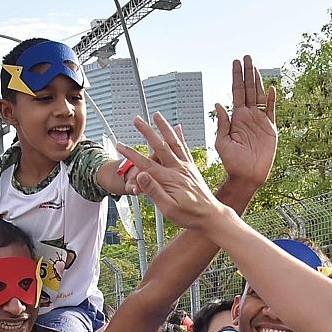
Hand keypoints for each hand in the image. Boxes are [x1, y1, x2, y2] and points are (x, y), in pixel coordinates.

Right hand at [115, 114, 226, 231]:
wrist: (211, 216)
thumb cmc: (190, 216)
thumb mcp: (168, 209)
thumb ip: (154, 191)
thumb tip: (141, 176)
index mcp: (169, 180)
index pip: (145, 164)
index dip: (131, 154)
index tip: (120, 145)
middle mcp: (178, 169)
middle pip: (159, 146)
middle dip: (146, 131)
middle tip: (137, 120)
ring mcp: (186, 166)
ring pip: (173, 141)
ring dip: (164, 127)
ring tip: (157, 116)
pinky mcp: (192, 167)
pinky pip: (185, 148)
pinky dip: (180, 136)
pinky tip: (177, 128)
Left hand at [213, 55, 277, 190]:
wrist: (247, 176)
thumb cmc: (232, 162)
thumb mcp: (222, 143)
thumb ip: (222, 124)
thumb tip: (218, 104)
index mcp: (236, 117)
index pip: (236, 92)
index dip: (236, 77)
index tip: (235, 62)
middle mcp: (248, 116)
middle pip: (248, 89)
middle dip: (247, 73)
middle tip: (246, 56)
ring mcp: (260, 120)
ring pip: (260, 95)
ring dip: (258, 80)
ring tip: (255, 65)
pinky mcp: (270, 128)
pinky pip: (272, 110)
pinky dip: (272, 99)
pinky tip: (271, 87)